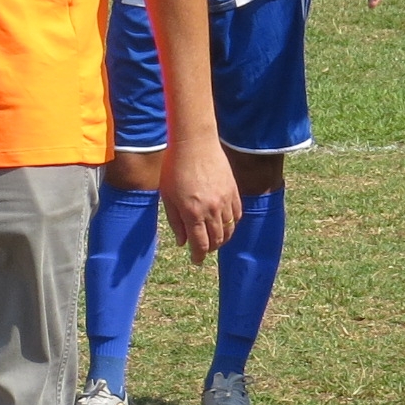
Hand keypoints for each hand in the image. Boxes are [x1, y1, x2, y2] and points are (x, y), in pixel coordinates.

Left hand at [159, 138, 241, 263]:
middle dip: (209, 248)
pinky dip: (232, 223)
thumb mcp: (168, 197)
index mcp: (192, 213)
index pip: (200, 244)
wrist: (194, 143)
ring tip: (214, 239)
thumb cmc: (174, 168)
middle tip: (203, 249)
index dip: (198, 255)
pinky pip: (237, 215)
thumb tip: (183, 242)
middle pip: (216, 240)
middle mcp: (211, 210)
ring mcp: (225, 200)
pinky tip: (225, 223)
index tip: (196, 260)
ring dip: (222, 238)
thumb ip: (176, 222)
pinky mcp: (233, 191)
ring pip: (229, 229)